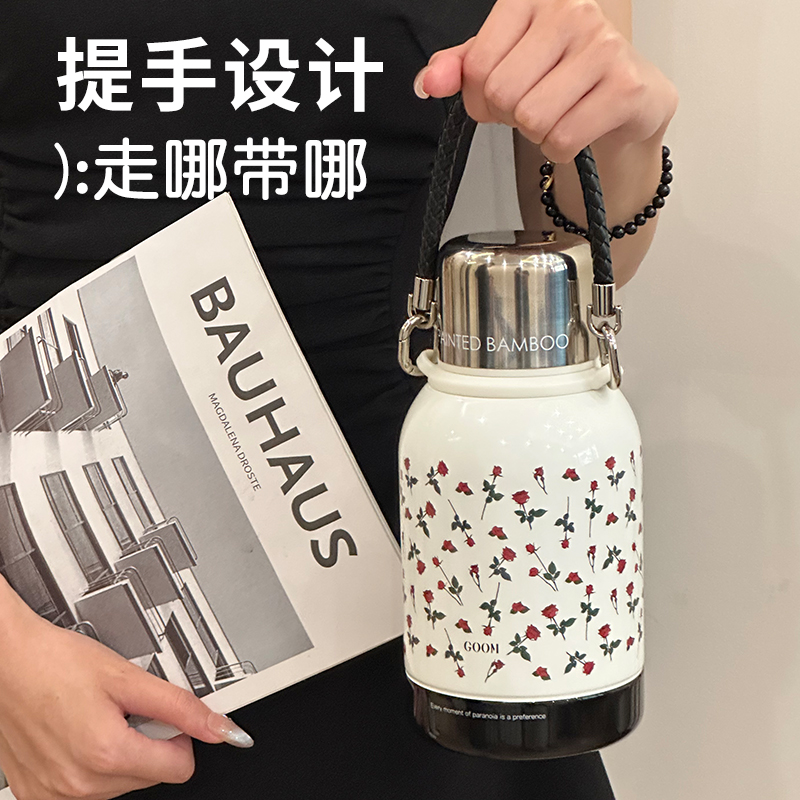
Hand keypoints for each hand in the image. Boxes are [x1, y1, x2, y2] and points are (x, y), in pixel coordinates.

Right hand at [0, 583, 252, 799]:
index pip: (180, 768)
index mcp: (107, 754)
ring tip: (98, 716)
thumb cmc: (56, 663)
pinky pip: (87, 788)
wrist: (7, 661)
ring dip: (120, 751)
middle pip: (151, 775)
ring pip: (120, 783)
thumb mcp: (129, 677)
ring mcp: (55, 794)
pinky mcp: (37, 794)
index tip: (167, 715)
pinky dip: (93, 762)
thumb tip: (220, 728)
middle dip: (148, 739)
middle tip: (124, 707)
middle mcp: (79, 785)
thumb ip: (181, 706)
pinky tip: (79, 731)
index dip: (181, 735)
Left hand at [414, 0, 677, 162]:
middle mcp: (573, 12)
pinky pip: (563, 138)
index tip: (501, 96)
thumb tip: (428, 83)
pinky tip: (577, 129)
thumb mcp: (504, 62)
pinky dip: (561, 149)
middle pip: (503, 92)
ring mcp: (603, 46)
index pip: (477, 65)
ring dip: (537, 134)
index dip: (480, 97)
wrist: (628, 99)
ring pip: (533, 118)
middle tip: (534, 107)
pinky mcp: (625, 87)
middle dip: (510, 116)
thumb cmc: (562, 76)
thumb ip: (462, 69)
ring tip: (558, 115)